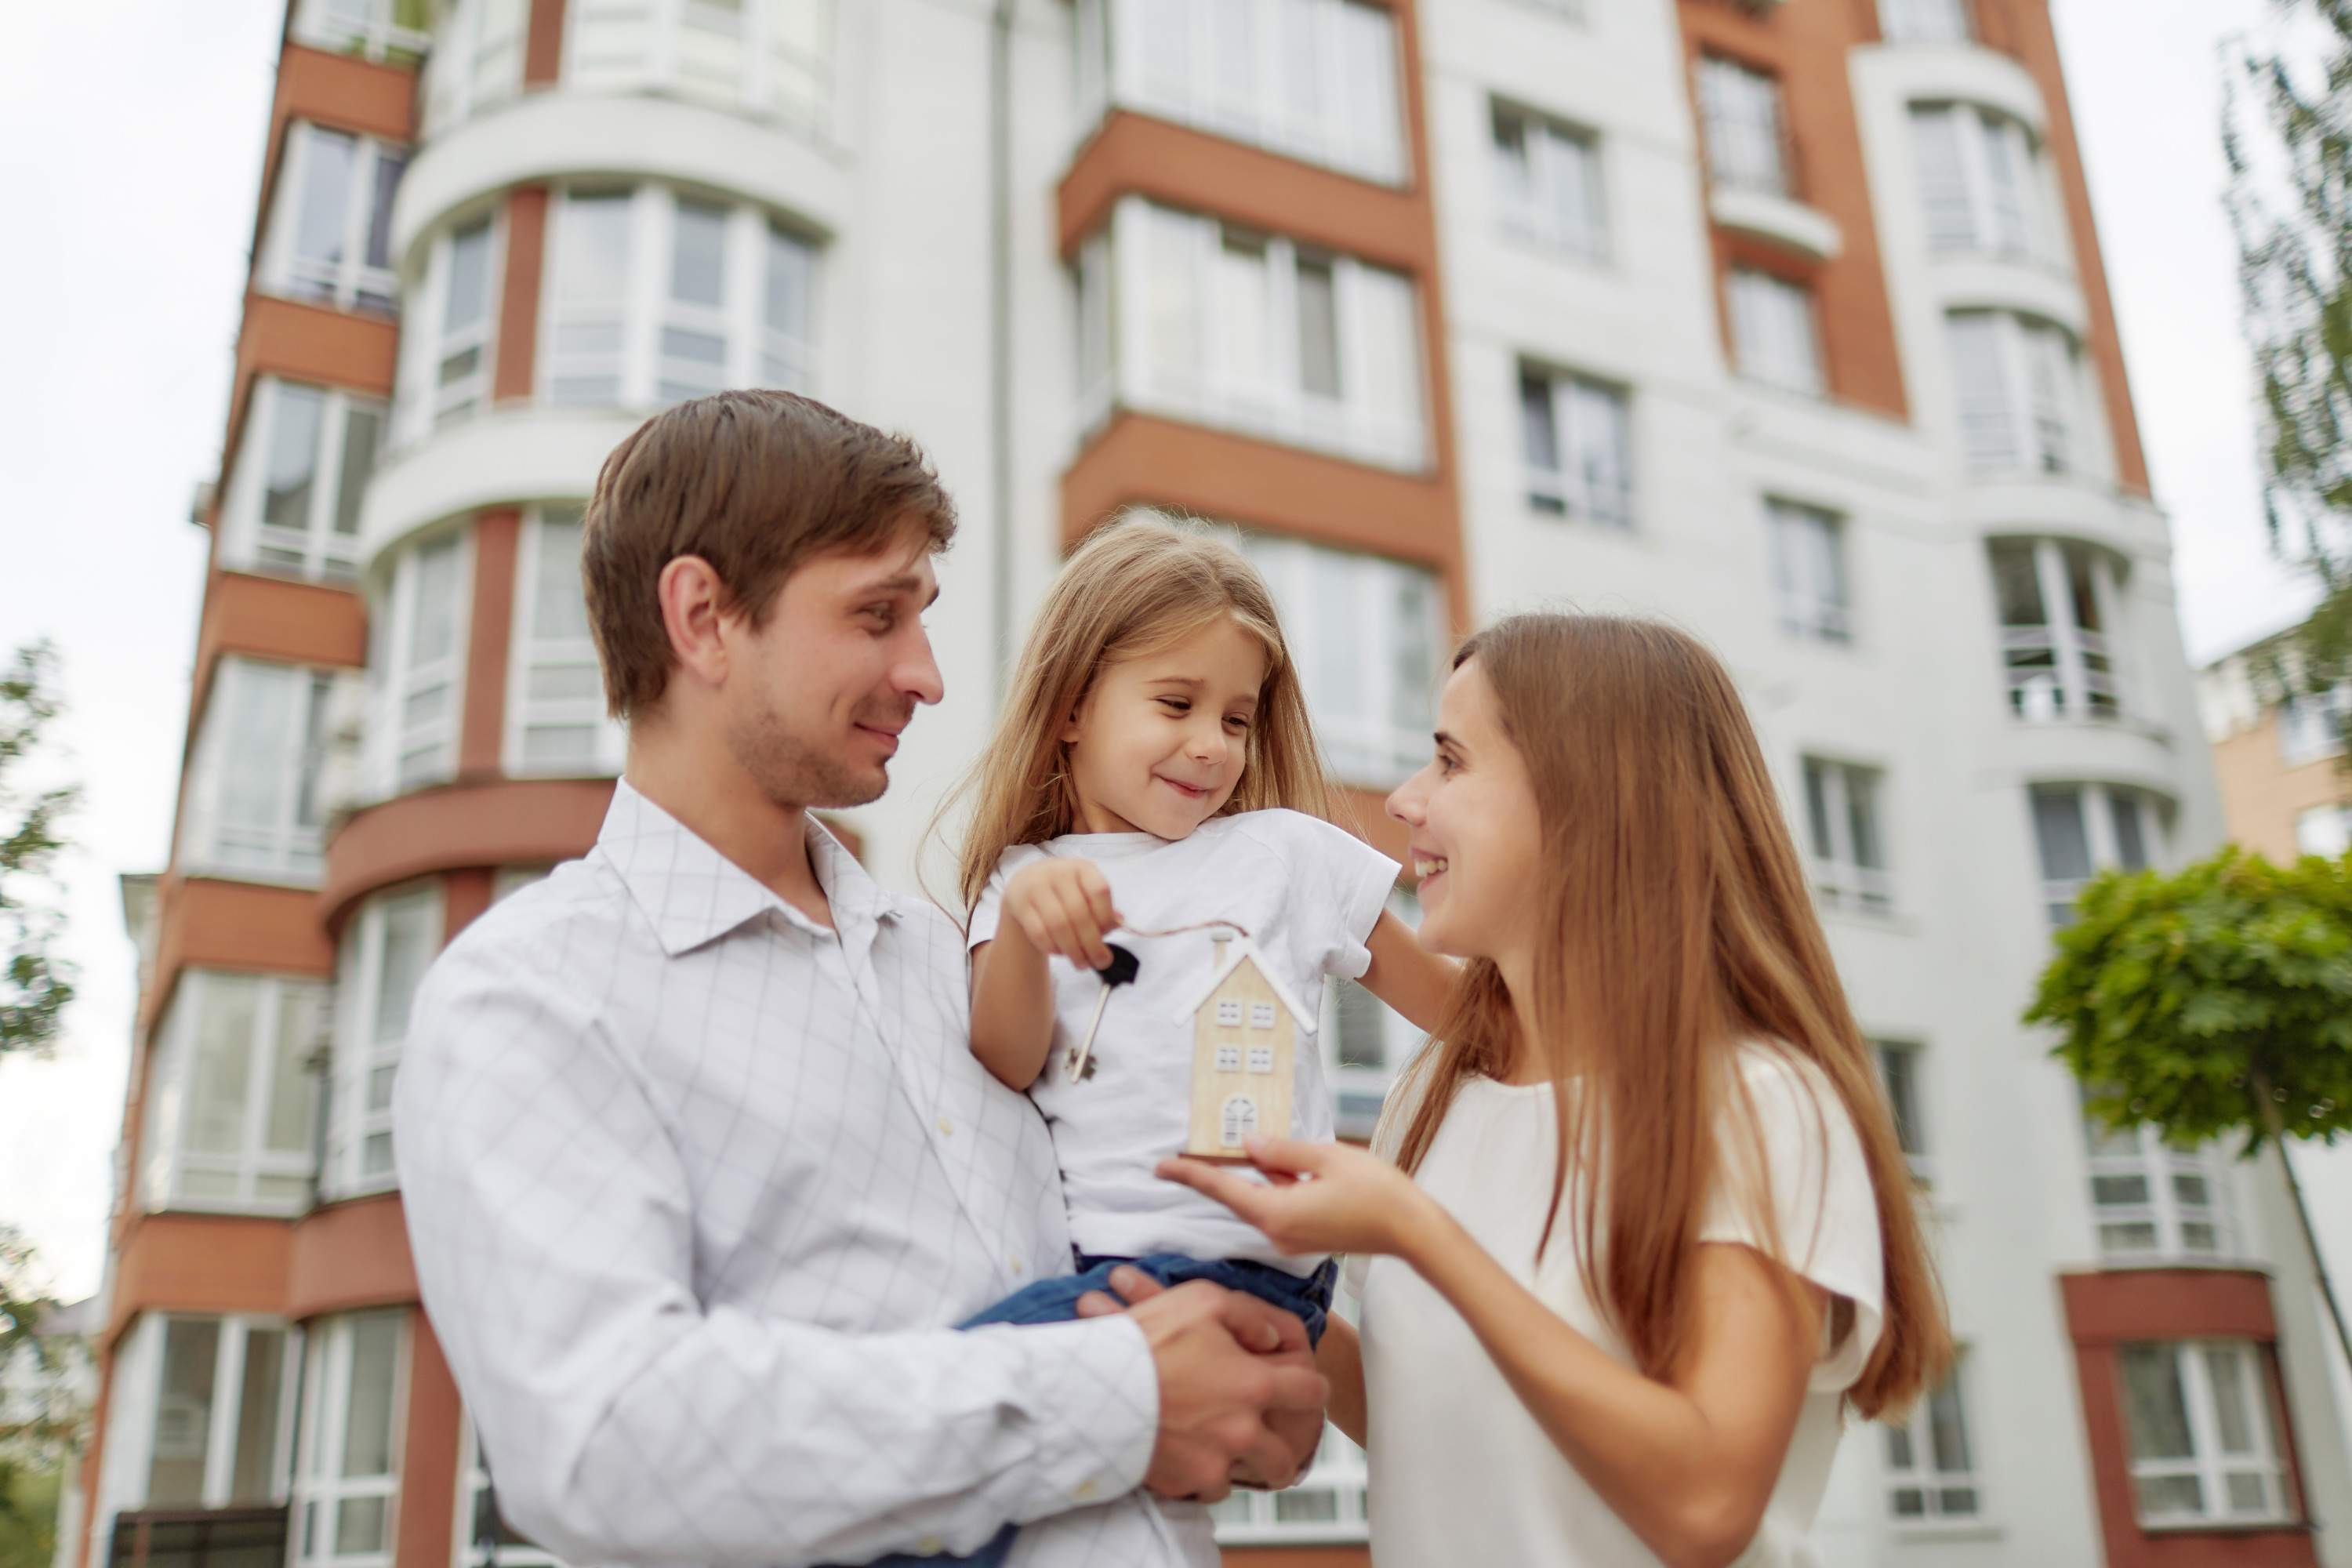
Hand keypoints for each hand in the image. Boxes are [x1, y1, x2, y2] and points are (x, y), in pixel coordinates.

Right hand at [1002, 859, 1120, 971]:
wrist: (1025, 884)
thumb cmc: (1064, 893)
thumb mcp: (1085, 892)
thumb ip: (1103, 909)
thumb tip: (1119, 923)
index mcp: (1081, 868)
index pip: (1099, 891)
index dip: (1106, 917)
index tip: (1108, 935)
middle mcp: (1058, 873)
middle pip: (1079, 914)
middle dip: (1092, 944)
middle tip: (1100, 962)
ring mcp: (1036, 887)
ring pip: (1059, 926)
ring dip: (1073, 951)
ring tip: (1082, 963)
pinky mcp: (1019, 903)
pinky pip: (1039, 932)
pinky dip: (1053, 948)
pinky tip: (1061, 953)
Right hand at [1077, 1270, 1325, 1500]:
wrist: (1092, 1388)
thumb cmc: (1148, 1339)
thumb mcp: (1203, 1301)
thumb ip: (1249, 1315)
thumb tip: (1270, 1337)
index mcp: (1254, 1385)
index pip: (1312, 1392)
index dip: (1311, 1387)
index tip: (1301, 1389)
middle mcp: (1242, 1431)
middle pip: (1284, 1460)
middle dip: (1280, 1450)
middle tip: (1263, 1438)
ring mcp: (1212, 1464)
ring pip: (1241, 1478)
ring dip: (1234, 1464)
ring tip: (1214, 1443)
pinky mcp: (1182, 1483)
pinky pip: (1201, 1488)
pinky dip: (1195, 1474)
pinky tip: (1181, 1450)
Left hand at [1158, 1138, 1436, 1260]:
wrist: (1412, 1230)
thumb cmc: (1376, 1193)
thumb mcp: (1325, 1157)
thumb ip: (1281, 1151)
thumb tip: (1248, 1143)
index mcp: (1277, 1213)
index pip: (1222, 1189)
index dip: (1189, 1174)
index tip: (1161, 1166)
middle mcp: (1278, 1233)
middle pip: (1241, 1195)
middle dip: (1228, 1168)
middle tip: (1207, 1144)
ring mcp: (1292, 1239)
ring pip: (1264, 1199)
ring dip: (1265, 1176)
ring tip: (1285, 1151)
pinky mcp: (1306, 1238)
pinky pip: (1282, 1207)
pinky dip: (1282, 1186)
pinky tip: (1302, 1169)